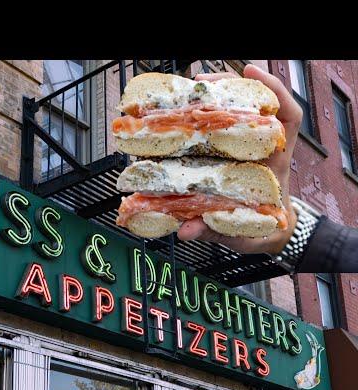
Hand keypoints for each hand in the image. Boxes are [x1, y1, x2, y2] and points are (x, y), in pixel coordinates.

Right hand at [176, 64, 300, 254]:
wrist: (271, 233)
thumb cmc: (262, 230)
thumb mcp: (241, 234)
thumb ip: (215, 230)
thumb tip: (186, 231)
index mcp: (273, 163)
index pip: (287, 118)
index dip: (274, 92)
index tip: (251, 72)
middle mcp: (261, 151)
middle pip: (255, 107)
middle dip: (231, 88)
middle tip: (201, 82)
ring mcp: (246, 151)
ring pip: (238, 114)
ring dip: (216, 96)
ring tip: (191, 88)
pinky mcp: (230, 157)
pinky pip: (221, 130)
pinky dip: (208, 114)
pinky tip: (190, 106)